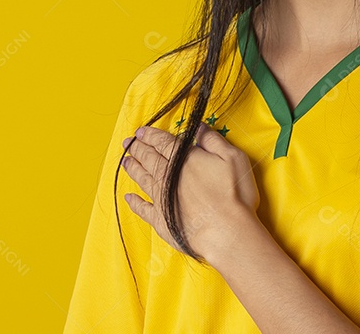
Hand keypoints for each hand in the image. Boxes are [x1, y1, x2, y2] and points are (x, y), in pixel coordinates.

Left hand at [120, 121, 261, 264]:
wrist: (227, 233)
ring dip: (133, 169)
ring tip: (126, 162)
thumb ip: (212, 140)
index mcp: (183, 159)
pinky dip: (135, 203)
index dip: (150, 135)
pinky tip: (129, 197)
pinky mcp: (161, 220)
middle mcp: (168, 176)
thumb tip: (198, 126)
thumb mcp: (232, 158)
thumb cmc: (234, 195)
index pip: (162, 142)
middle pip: (149, 158)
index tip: (140, 132)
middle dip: (137, 149)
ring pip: (143, 179)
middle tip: (128, 143)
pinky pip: (143, 209)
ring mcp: (162, 198)